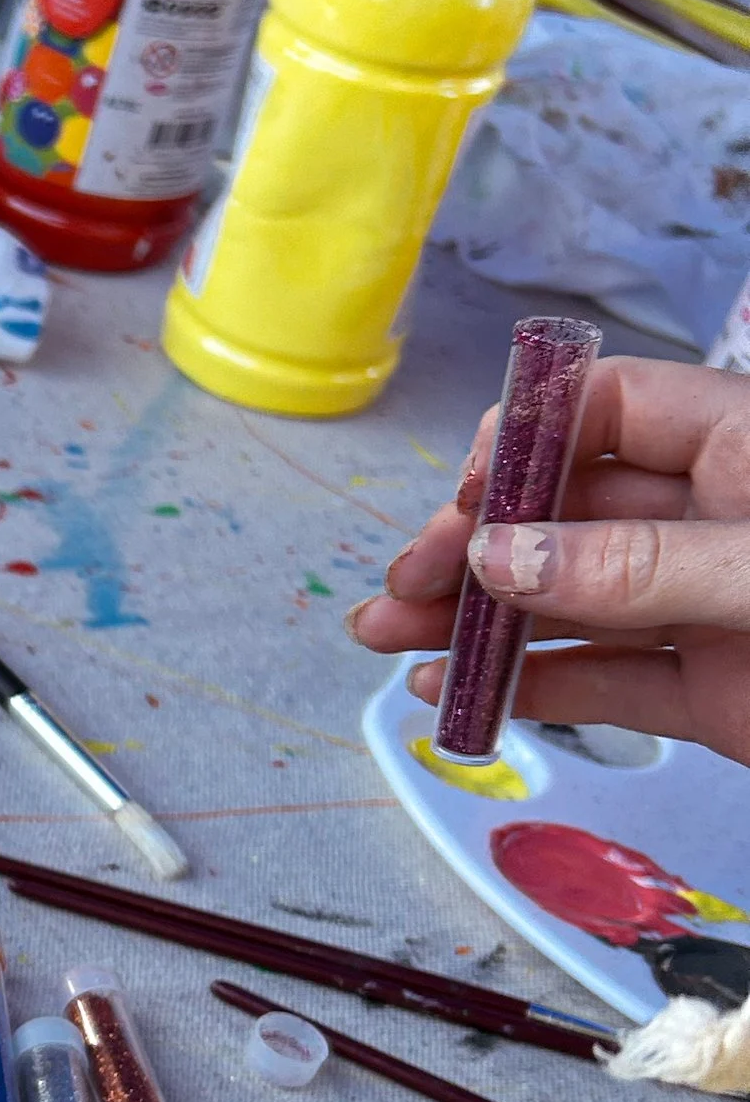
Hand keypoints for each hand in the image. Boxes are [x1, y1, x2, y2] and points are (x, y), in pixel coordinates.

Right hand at [349, 355, 749, 765]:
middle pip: (569, 513)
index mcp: (741, 450)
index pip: (611, 408)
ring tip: (386, 640)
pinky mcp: (712, 692)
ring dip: (476, 621)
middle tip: (407, 583)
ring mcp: (706, 608)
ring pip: (570, 603)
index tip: (468, 500)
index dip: (529, 441)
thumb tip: (503, 559)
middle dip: (475, 545)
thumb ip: (638, 563)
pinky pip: (606, 684)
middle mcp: (713, 520)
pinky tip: (456, 693)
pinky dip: (529, 691)